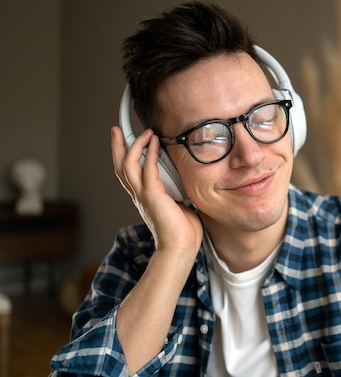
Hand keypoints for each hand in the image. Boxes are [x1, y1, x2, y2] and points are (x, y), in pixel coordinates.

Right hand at [111, 126, 202, 256]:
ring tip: (144, 132)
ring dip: (134, 145)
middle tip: (117, 129)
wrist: (180, 248)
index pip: (129, 173)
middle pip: (120, 166)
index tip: (126, 141)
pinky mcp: (152, 195)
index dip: (125, 156)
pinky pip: (147, 169)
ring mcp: (143, 195)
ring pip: (128, 165)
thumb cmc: (183, 231)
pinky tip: (154, 142)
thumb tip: (187, 180)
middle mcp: (138, 195)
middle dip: (118, 146)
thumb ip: (178, 190)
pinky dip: (150, 153)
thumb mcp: (180, 204)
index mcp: (143, 198)